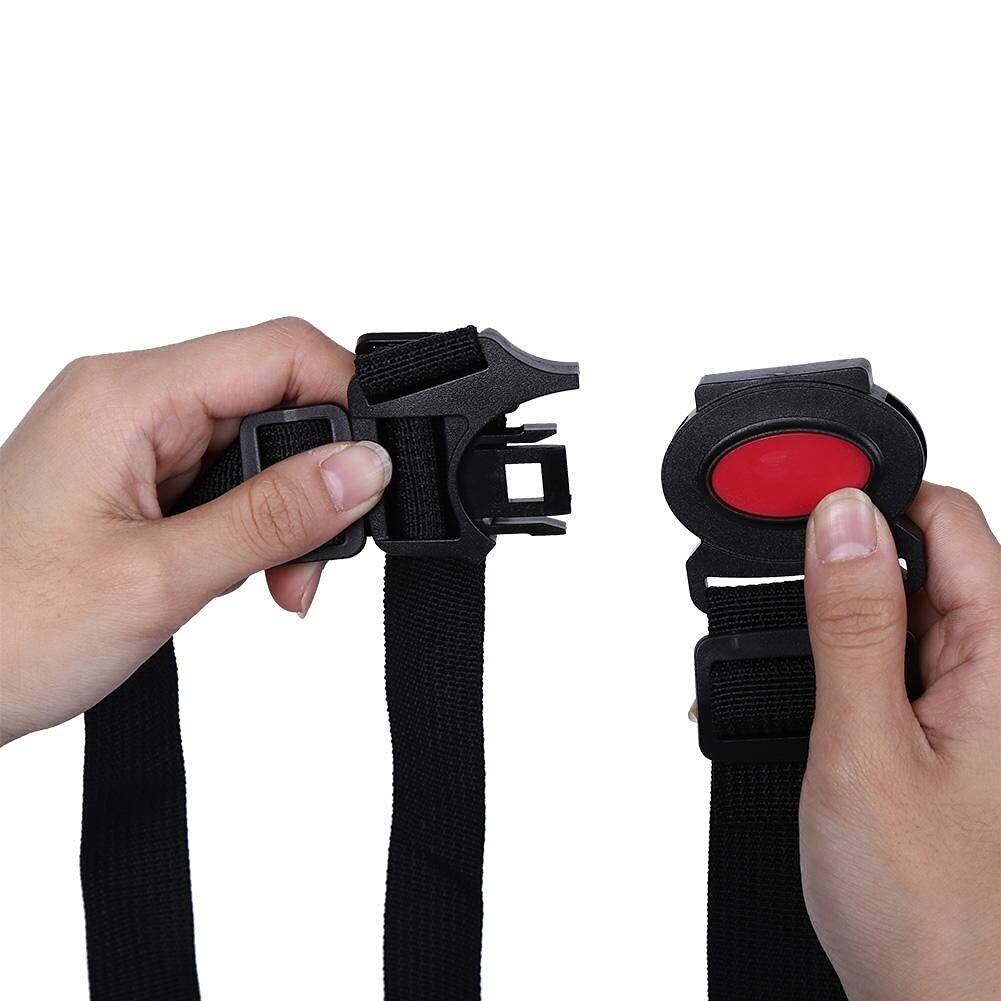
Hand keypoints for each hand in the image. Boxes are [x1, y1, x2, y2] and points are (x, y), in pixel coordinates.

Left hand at [0, 317, 391, 743]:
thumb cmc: (3, 628)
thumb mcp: (159, 577)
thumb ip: (273, 517)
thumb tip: (365, 468)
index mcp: (127, 395)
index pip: (279, 351)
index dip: (347, 401)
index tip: (376, 476)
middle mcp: (130, 402)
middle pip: (275, 398)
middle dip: (316, 477)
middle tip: (316, 559)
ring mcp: (130, 440)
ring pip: (255, 446)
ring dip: (284, 513)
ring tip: (278, 582)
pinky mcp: (134, 479)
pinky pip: (223, 480)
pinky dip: (251, 528)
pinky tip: (245, 574)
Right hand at [801, 484, 999, 1000]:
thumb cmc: (932, 910)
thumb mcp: (866, 747)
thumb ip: (853, 623)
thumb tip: (840, 517)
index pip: (948, 519)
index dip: (870, 504)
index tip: (802, 519)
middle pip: (917, 565)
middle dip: (839, 583)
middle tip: (796, 642)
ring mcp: (977, 707)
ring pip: (895, 620)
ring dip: (833, 639)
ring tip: (805, 699)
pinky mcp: (949, 737)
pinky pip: (892, 673)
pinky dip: (842, 680)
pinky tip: (814, 720)